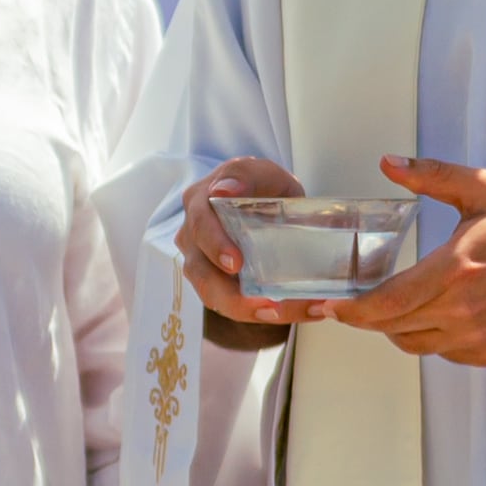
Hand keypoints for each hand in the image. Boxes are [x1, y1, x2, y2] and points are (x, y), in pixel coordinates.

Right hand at [176, 159, 313, 328]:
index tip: (235, 263)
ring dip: (246, 309)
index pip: (200, 225)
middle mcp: (193, 236)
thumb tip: (225, 190)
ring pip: (212, 294)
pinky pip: (230, 304)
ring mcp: (201, 263)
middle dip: (230, 293)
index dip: (215, 245)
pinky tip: (293, 312)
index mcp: (200, 204)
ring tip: (280, 314)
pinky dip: (259, 311)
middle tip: (266, 304)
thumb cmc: (260, 186)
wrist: (262, 202)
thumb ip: (246, 175)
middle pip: (201, 270)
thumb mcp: (261, 171)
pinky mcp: (216, 284)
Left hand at [347, 158, 485, 367]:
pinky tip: (442, 314)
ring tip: (402, 304)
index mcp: (457, 270)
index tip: (331, 308)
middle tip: (353, 307)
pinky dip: (435, 337)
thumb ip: (432, 176)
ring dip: (400, 327)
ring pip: (416, 344)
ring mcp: (480, 338)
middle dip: (368, 318)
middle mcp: (465, 310)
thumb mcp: (482, 190)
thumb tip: (390, 163)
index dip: (353, 311)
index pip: (388, 303)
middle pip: (394, 327)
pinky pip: (445, 354)